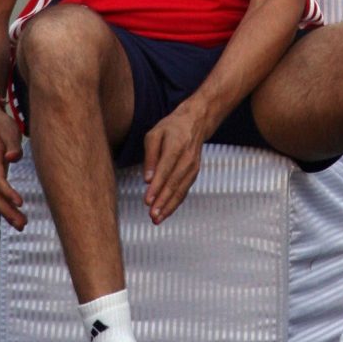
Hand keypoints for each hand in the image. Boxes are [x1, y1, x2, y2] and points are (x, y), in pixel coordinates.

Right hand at [0, 103, 25, 230]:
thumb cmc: (0, 126)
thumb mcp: (9, 130)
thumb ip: (13, 145)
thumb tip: (13, 157)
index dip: (8, 193)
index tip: (20, 203)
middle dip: (7, 211)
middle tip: (22, 223)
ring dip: (6, 212)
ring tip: (21, 224)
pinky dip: (5, 206)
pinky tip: (14, 215)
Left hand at [142, 102, 208, 224]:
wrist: (195, 122)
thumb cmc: (171, 128)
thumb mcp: (154, 135)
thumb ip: (150, 156)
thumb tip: (146, 179)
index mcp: (176, 146)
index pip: (165, 169)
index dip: (156, 186)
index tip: (147, 200)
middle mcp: (187, 158)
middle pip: (174, 183)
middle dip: (163, 201)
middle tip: (152, 216)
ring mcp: (193, 167)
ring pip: (181, 190)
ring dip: (169, 206)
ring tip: (157, 219)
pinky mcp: (195, 173)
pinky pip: (185, 190)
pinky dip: (175, 202)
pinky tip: (166, 212)